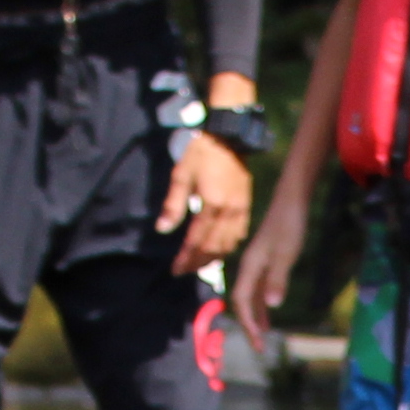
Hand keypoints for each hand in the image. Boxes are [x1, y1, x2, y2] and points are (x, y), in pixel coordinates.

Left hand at [156, 133, 256, 272]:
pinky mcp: (246, 208)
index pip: (196, 241)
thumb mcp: (181, 175)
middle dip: (197, 263)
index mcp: (211, 205)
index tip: (175, 270)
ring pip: (228, 246)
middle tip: (184, 270)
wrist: (228, 139)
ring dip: (213, 259)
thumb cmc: (201, 154)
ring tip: (198, 264)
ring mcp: (240, 211)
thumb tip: (162, 230)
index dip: (185, 258)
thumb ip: (173, 205)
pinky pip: (239, 236)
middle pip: (213, 248)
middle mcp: (228, 212)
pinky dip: (228, 248)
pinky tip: (219, 250)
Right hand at [234, 203, 306, 331]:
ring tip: (264, 335)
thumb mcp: (287, 254)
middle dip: (249, 324)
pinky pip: (260, 287)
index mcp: (250, 267)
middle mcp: (250, 267)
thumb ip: (278, 279)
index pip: (242, 302)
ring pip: (252, 295)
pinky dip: (263, 302)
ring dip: (256, 315)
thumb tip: (271, 306)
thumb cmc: (289, 225)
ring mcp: (258, 263)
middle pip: (243, 301)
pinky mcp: (267, 260)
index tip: (258, 343)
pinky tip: (270, 311)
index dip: (248, 324)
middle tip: (259, 347)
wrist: (292, 200)